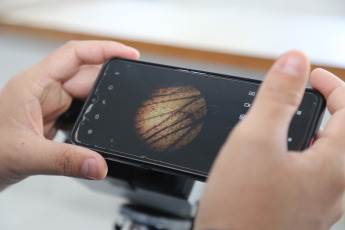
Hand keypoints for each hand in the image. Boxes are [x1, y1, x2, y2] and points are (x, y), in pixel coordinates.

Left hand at [0, 40, 138, 190]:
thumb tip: (99, 164)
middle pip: (86, 75)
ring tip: (119, 113)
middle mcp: (43, 90)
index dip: (104, 49)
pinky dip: (96, 115)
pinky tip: (104, 123)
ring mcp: (50, 103)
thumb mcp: (25, 155)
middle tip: (130, 98)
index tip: (128, 54)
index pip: (74, 54)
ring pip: (86, 94)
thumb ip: (65, 161)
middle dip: (109, 86)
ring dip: (102, 104)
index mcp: (33, 84)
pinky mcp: (55, 117)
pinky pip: (82, 110)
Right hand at [194, 51, 344, 229]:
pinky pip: (311, 173)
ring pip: (327, 155)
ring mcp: (318, 202)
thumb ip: (277, 97)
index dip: (334, 86)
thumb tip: (294, 61)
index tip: (312, 75)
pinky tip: (273, 156)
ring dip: (311, 130)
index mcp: (334, 166)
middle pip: (342, 134)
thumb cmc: (242, 210)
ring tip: (284, 121)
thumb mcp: (256, 140)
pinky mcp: (299, 210)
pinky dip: (298, 152)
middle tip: (302, 95)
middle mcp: (334, 187)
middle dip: (326, 107)